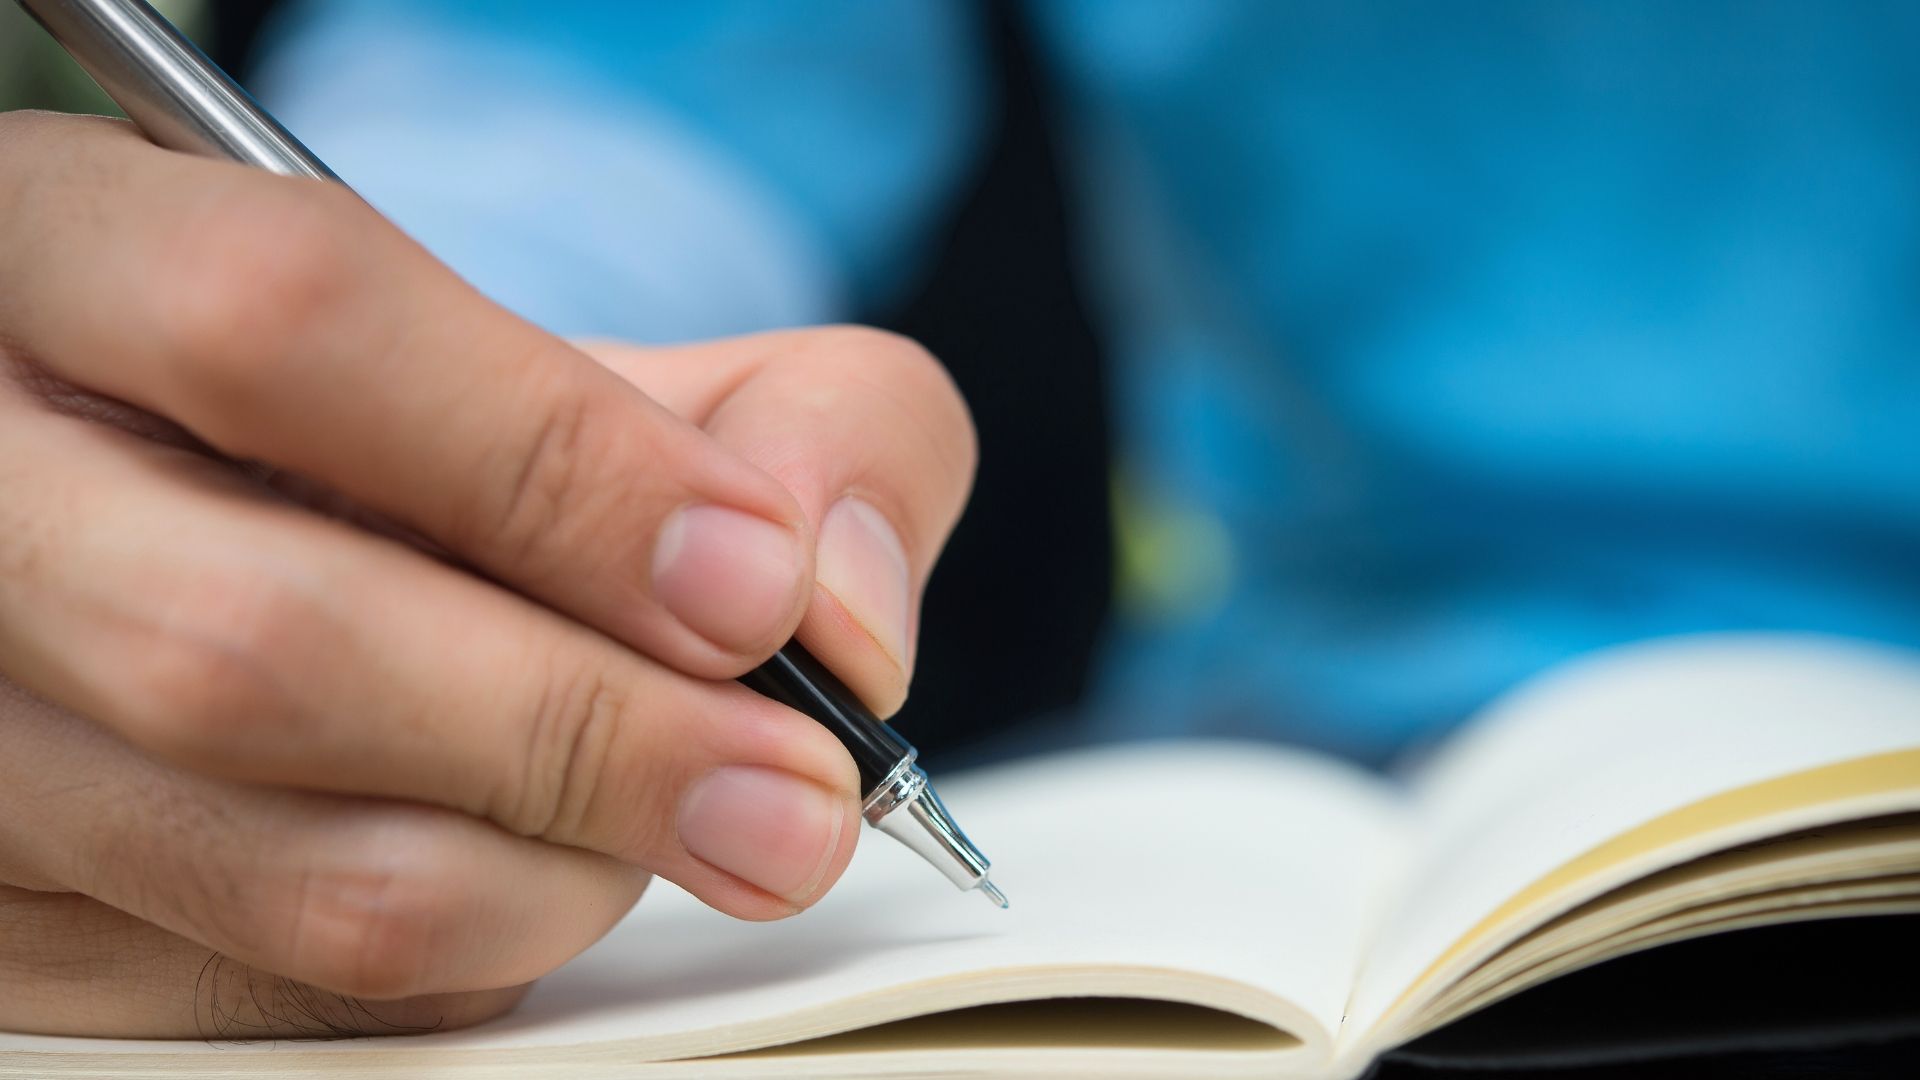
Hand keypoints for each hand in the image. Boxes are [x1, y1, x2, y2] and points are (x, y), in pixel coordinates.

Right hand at [0, 112, 974, 1036]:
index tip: (759, 589)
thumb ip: (790, 417)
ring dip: (540, 873)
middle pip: (252, 644)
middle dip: (582, 740)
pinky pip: (259, 991)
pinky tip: (536, 871)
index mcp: (72, 259)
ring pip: (261, 863)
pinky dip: (463, 957)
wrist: (221, 514)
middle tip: (792, 799)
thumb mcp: (599, 354)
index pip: (289, 325)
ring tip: (683, 822)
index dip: (555, 469)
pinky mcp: (6, 915)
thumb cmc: (425, 437)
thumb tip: (842, 605)